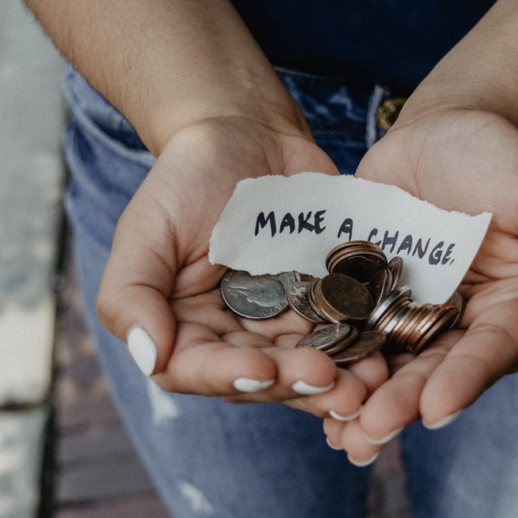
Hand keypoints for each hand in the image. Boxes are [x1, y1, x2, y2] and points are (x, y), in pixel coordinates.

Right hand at [95, 117, 388, 417]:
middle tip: (332, 382)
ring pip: (310, 365)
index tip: (263, 369)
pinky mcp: (327, 302)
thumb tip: (149, 356)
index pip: (199, 369)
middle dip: (297, 384)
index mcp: (186, 329)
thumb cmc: (186, 178)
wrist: (248, 134)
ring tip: (370, 382)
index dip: (230, 376)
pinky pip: (347, 331)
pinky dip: (366, 345)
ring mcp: (286, 323)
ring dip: (341, 380)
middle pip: (264, 377)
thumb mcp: (146, 228)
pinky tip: (387, 350)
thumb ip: (131, 294)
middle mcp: (236, 337)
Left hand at [325, 108, 517, 462]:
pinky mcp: (366, 296)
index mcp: (511, 312)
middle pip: (434, 371)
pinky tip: (305, 386)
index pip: (492, 352)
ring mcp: (410, 313)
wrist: (444, 127)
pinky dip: (331, 359)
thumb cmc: (504, 159)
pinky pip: (348, 331)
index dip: (465, 380)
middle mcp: (461, 325)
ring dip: (363, 399)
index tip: (436, 408)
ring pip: (388, 364)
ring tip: (339, 431)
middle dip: (404, 403)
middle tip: (372, 430)